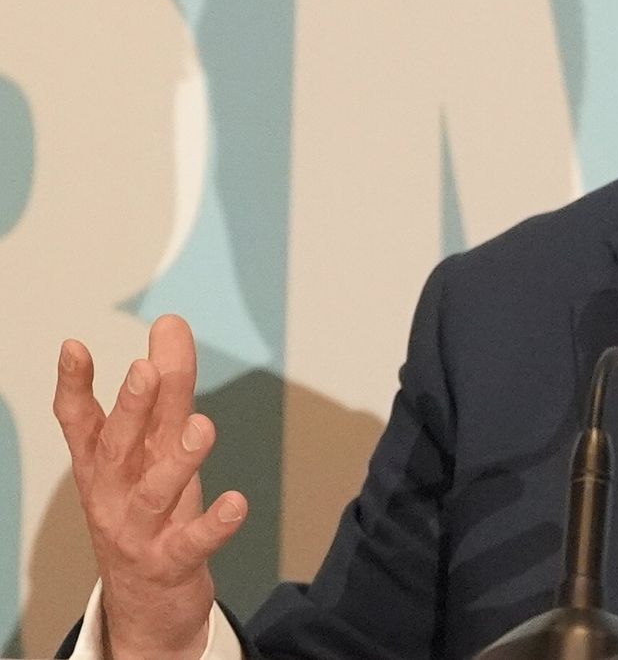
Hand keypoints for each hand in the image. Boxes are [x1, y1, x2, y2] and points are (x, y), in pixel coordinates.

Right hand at [53, 315, 247, 659]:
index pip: (81, 423)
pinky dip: (214, 524)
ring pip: (153, 493)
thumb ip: (167, 388)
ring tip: (203, 427)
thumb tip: (170, 324)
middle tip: (145, 370)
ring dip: (178, 461)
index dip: (74, 386)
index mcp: (105, 465)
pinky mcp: (172, 562)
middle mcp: (115, 495)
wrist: (145, 601)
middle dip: (131, 409)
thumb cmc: (150, 509)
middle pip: (117, 449)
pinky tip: (237, 504)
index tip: (73, 346)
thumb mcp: (157, 447)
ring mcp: (139, 531)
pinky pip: (192, 542)